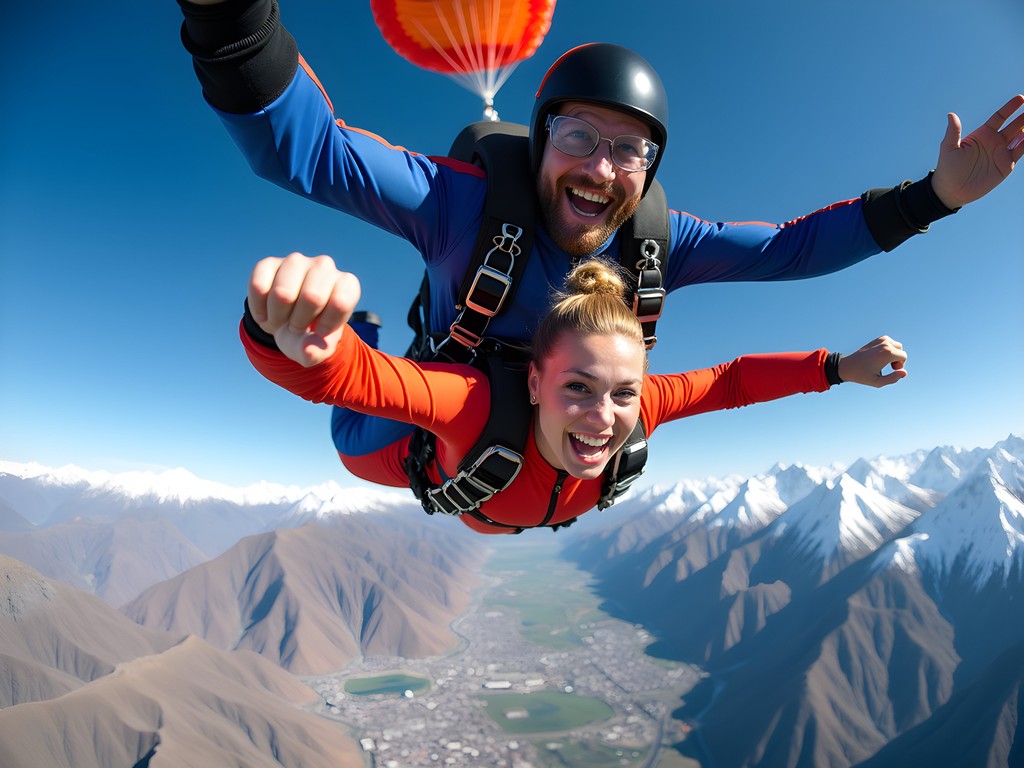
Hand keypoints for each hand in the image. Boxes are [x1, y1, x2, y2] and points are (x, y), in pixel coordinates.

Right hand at [248, 252, 360, 366]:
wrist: (287, 323)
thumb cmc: (309, 334)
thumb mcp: (316, 350)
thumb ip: (316, 353)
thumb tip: (308, 351)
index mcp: (346, 285)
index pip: (340, 302)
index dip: (325, 325)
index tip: (320, 331)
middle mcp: (325, 266)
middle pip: (312, 297)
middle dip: (299, 322)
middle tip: (297, 326)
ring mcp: (297, 261)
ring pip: (282, 293)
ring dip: (277, 317)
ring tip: (282, 319)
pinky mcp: (269, 263)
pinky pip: (258, 287)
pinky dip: (258, 310)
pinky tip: (266, 312)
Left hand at [838, 336, 907, 387]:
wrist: (847, 366)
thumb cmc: (862, 375)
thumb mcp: (878, 382)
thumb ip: (893, 379)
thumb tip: (904, 373)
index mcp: (887, 353)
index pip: (904, 356)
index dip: (900, 365)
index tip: (891, 369)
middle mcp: (885, 344)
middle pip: (901, 350)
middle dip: (898, 359)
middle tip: (888, 366)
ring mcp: (881, 339)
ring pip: (896, 346)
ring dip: (894, 354)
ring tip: (885, 362)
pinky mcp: (877, 339)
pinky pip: (890, 343)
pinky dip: (889, 349)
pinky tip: (881, 357)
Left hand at [932, 94, 1023, 208]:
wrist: (952, 191)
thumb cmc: (948, 168)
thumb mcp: (949, 148)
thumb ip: (953, 131)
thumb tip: (951, 114)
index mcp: (982, 134)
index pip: (1000, 117)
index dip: (1010, 108)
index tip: (1021, 98)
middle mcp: (994, 141)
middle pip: (1014, 125)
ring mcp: (1001, 153)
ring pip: (1020, 137)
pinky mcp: (1006, 165)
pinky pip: (1021, 151)